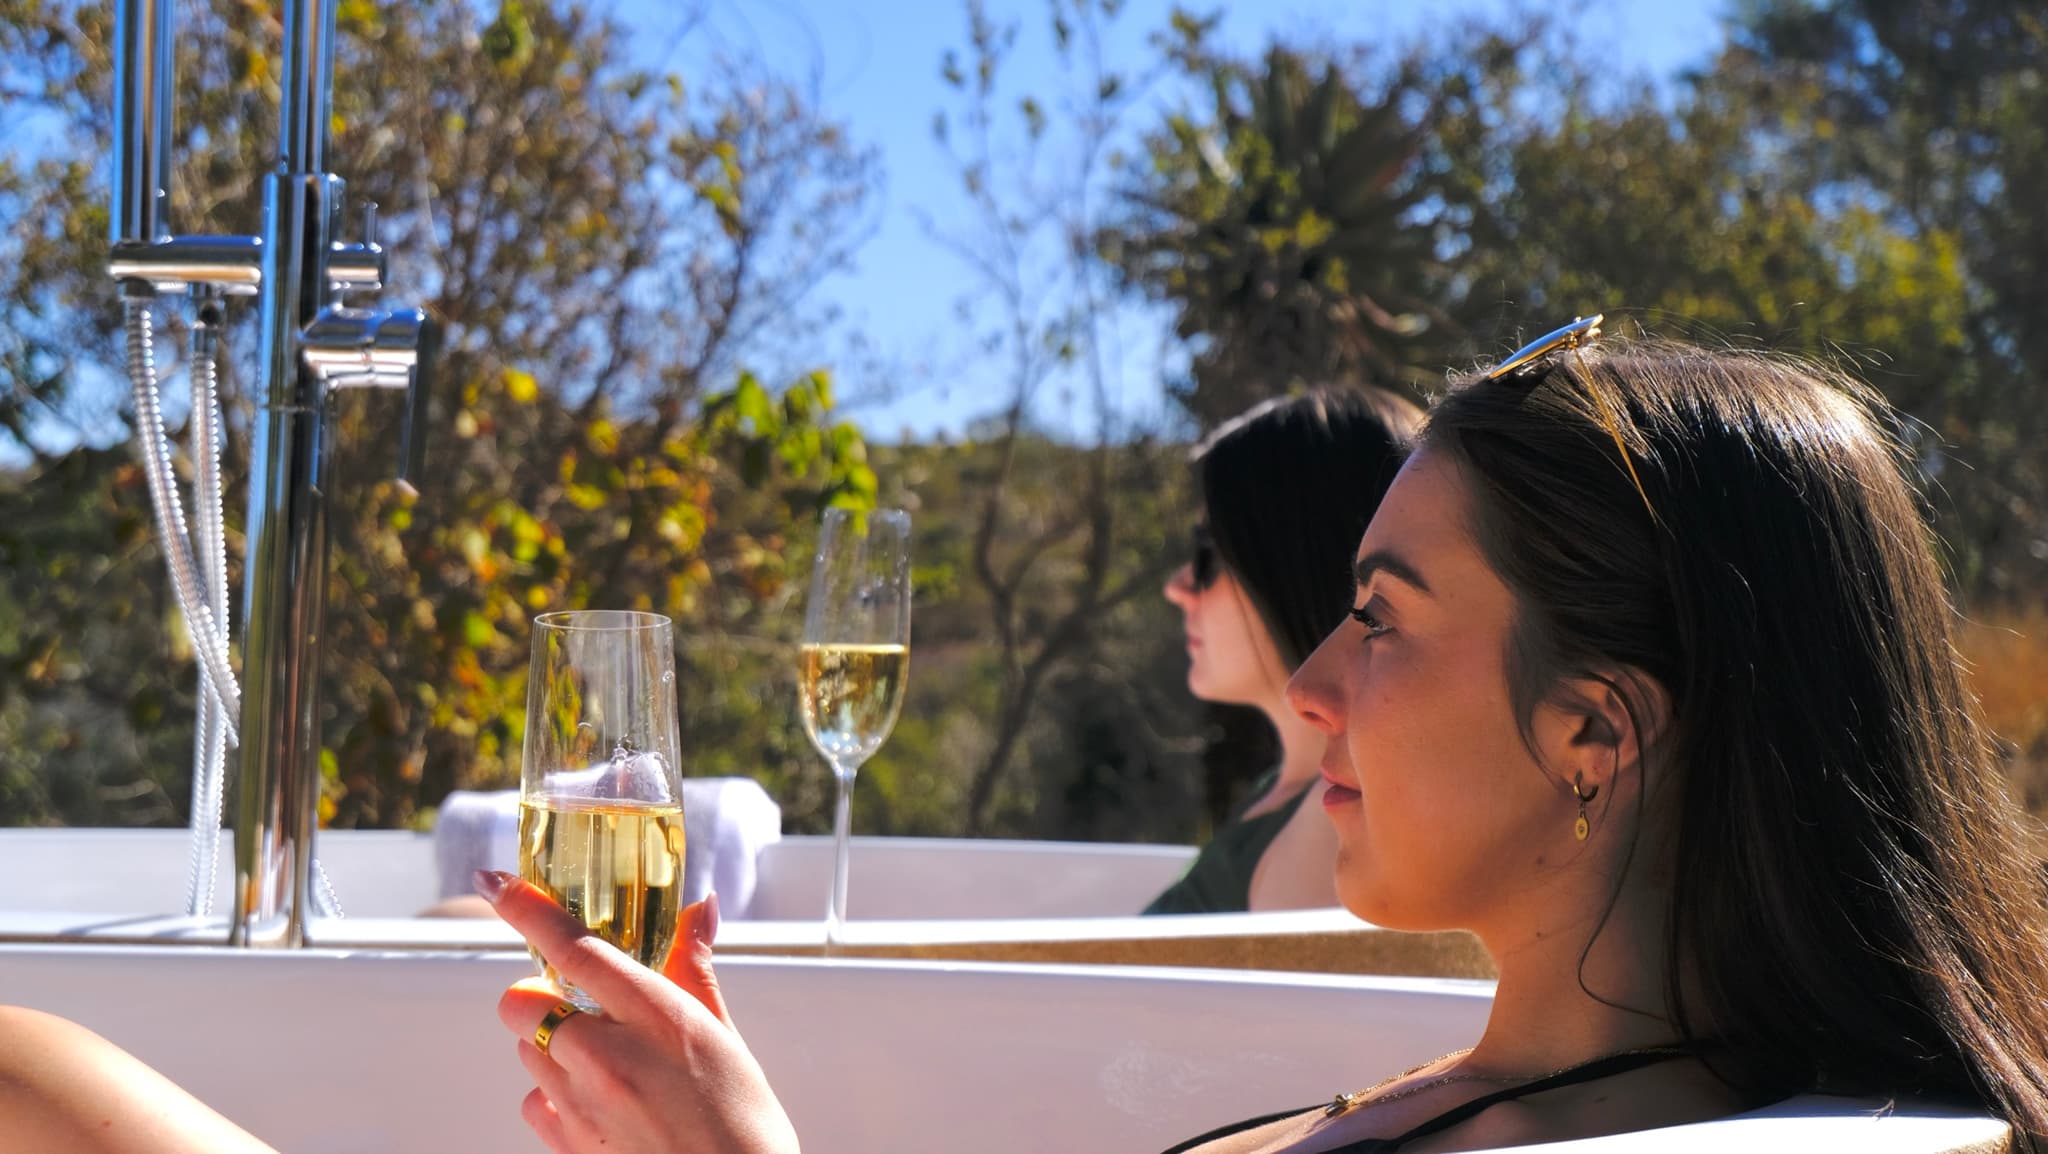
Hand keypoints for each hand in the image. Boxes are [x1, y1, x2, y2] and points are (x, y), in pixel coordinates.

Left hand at [480, 871, 800, 1153]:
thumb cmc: (742, 1125)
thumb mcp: (726, 1035)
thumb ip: (694, 967)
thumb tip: (700, 910)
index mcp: (654, 1015)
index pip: (572, 947)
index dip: (526, 909)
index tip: (496, 883)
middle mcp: (607, 1056)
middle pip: (521, 1002)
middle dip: (540, 998)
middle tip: (582, 1010)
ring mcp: (579, 1105)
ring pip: (525, 1051)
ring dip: (551, 1048)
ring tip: (607, 1067)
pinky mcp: (566, 1145)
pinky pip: (532, 1103)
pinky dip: (554, 1097)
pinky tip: (600, 1106)